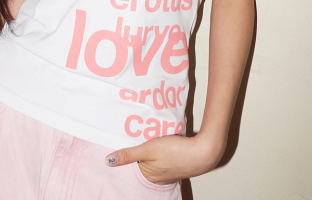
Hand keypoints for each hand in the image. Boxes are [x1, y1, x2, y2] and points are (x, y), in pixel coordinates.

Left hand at [104, 133, 224, 184]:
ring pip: (153, 157)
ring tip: (156, 137)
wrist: (203, 152)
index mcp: (147, 175)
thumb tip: (107, 161)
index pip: (133, 159)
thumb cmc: (176, 151)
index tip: (132, 135)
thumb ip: (129, 154)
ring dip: (153, 147)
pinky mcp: (176, 166)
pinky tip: (166, 142)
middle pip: (143, 158)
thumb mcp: (149, 149)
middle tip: (146, 134)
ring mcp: (167, 173)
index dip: (132, 147)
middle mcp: (156, 178)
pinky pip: (164, 158)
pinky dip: (163, 150)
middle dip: (142, 146)